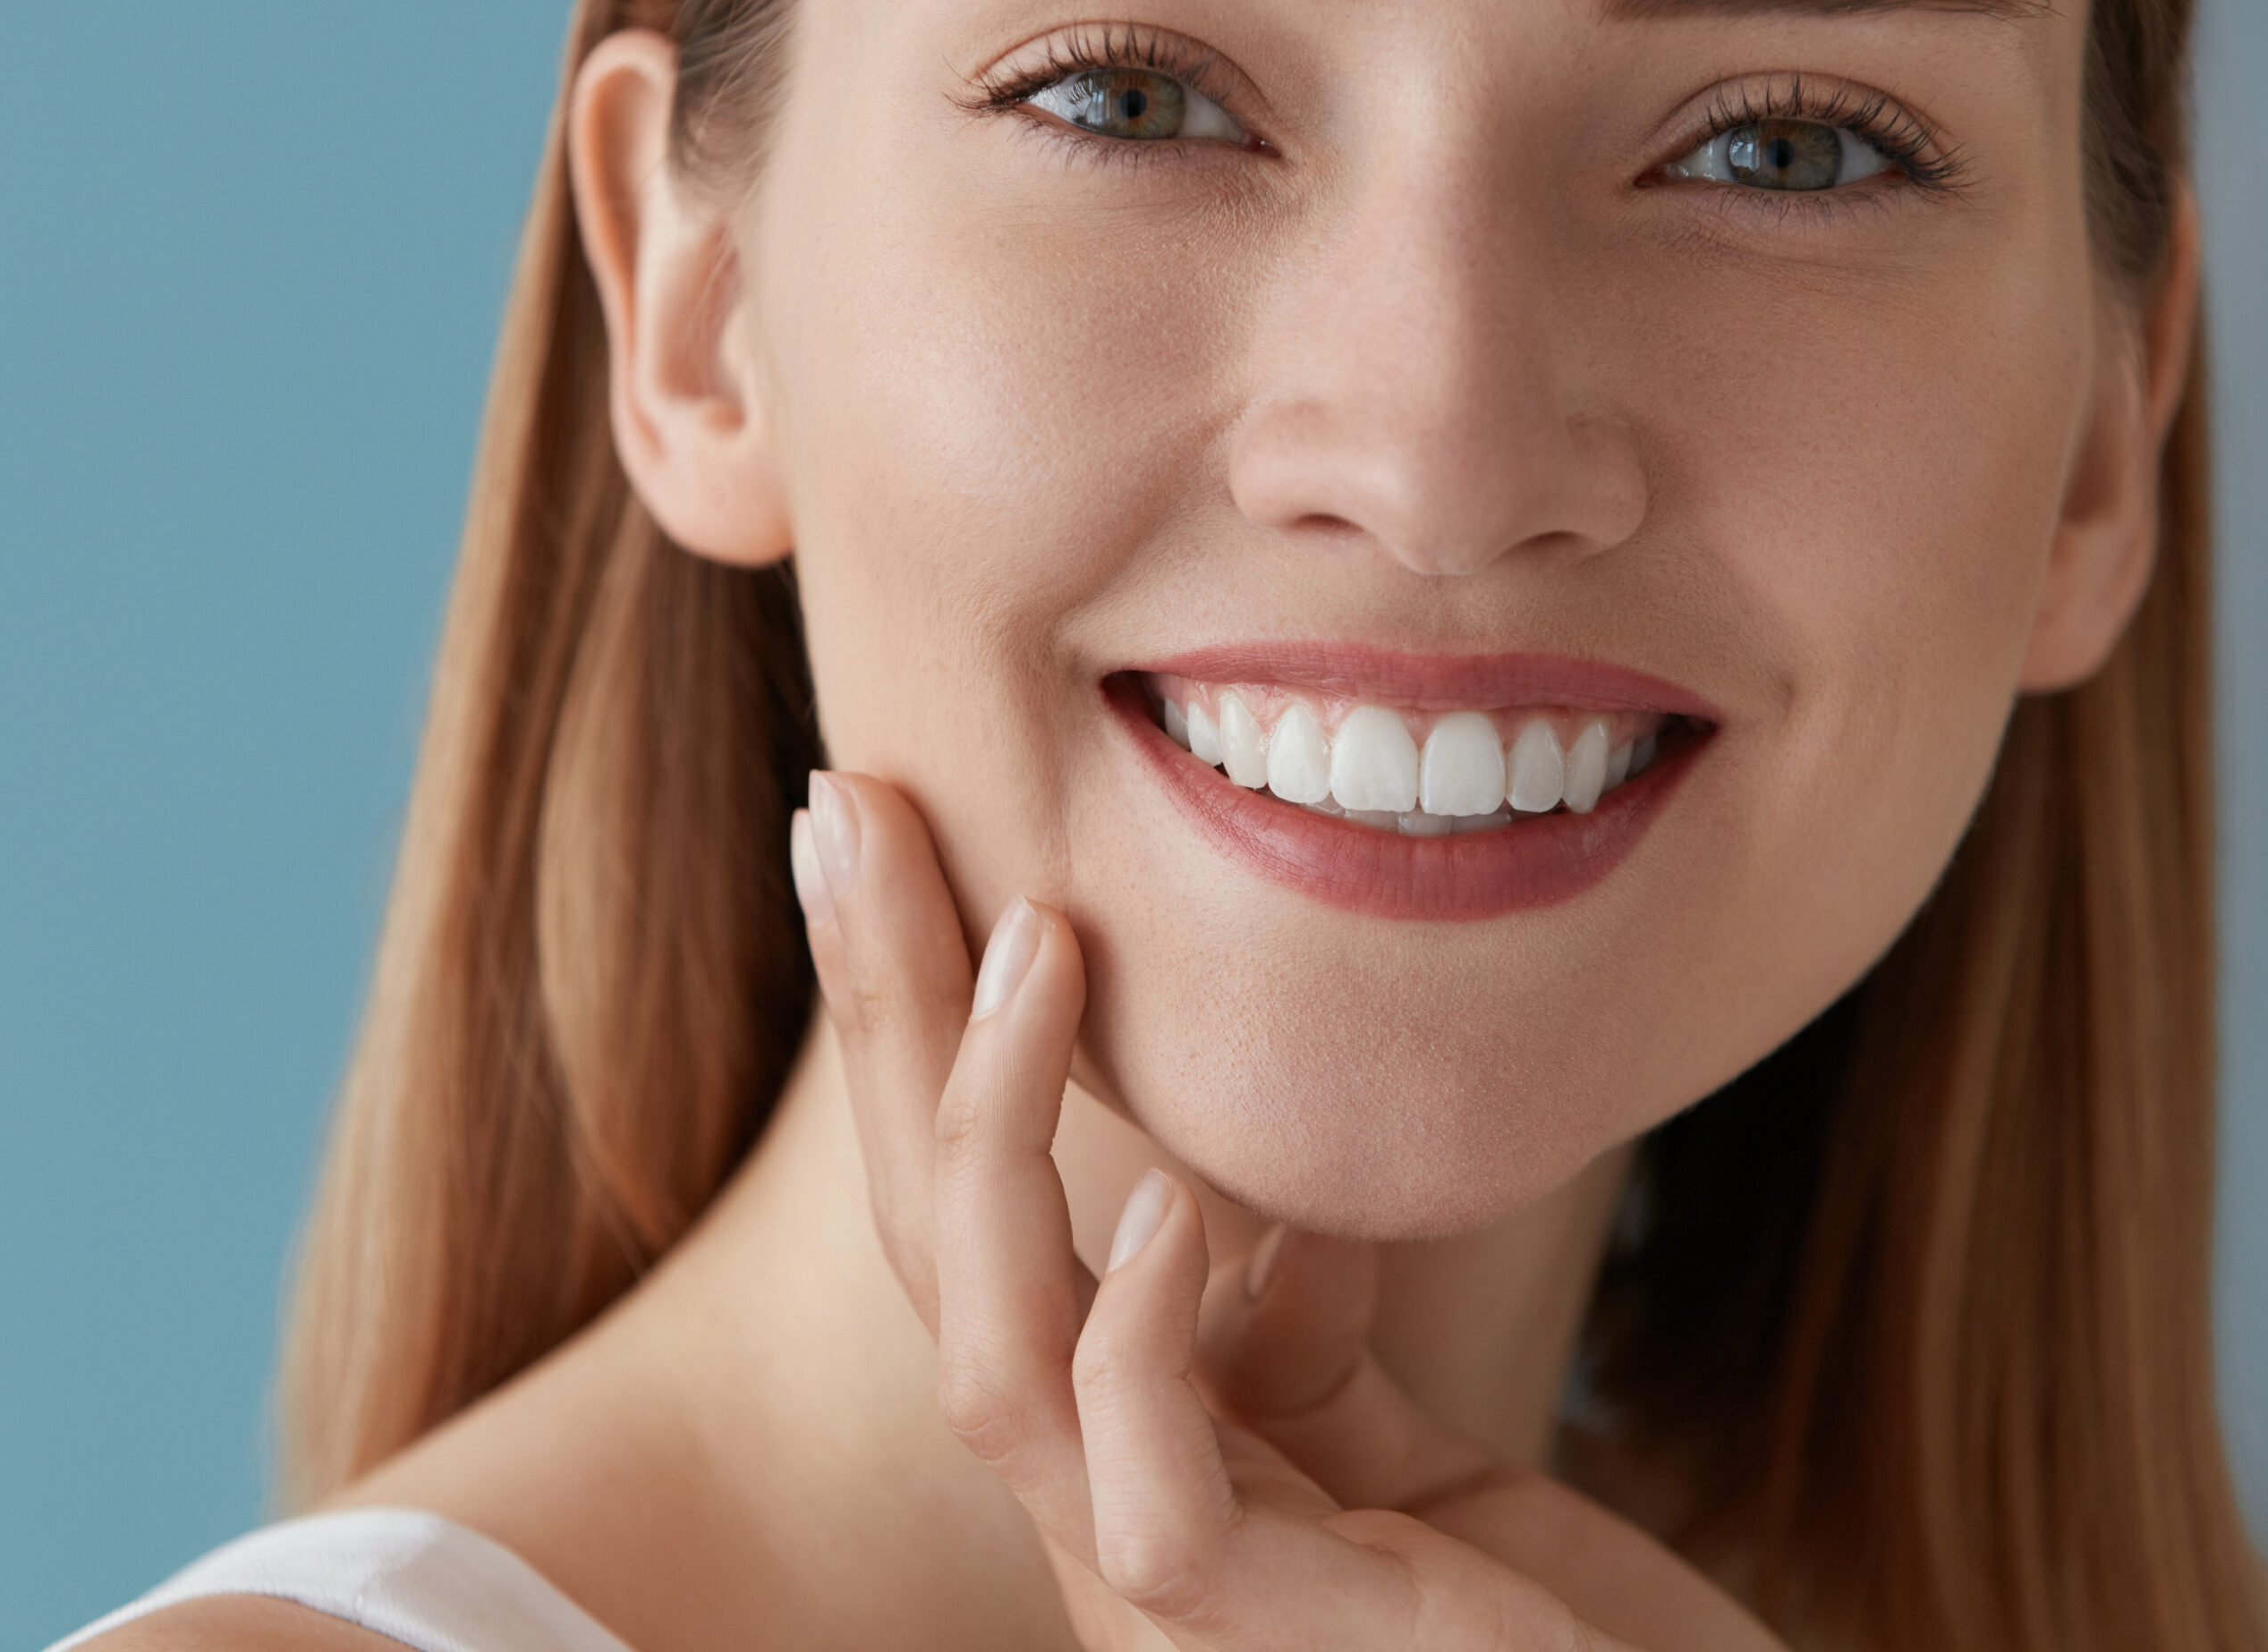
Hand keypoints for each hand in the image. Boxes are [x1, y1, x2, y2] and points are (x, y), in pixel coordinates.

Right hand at [791, 771, 1782, 1651]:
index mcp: (1112, 1440)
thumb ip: (1288, 1329)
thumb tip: (1235, 1199)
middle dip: (883, 1020)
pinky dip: (1137, 1345)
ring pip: (990, 1364)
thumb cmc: (1529, 1627)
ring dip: (992, 1136)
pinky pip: (1153, 1505)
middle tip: (848, 809)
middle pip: (930, 1243)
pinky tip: (1163, 1210)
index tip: (876, 826)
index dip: (905, 1020)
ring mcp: (1172, 1602)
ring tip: (1031, 945)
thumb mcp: (1378, 1440)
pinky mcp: (1281, 1651)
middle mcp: (1099, 1508)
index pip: (966, 1204)